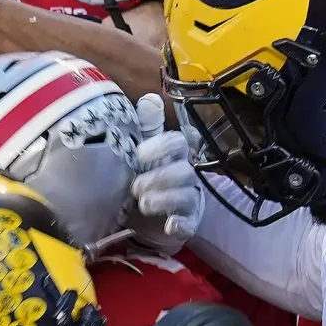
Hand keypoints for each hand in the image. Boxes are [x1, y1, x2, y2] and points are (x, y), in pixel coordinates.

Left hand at [129, 93, 204, 249]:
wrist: (154, 214)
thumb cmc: (150, 175)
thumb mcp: (144, 151)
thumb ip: (147, 127)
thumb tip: (150, 99)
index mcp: (175, 154)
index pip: (178, 142)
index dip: (161, 147)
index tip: (139, 156)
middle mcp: (186, 174)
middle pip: (183, 171)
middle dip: (160, 177)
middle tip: (135, 187)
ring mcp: (189, 200)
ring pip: (186, 196)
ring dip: (165, 199)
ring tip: (144, 203)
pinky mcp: (187, 223)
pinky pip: (190, 224)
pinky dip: (181, 225)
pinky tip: (170, 226)